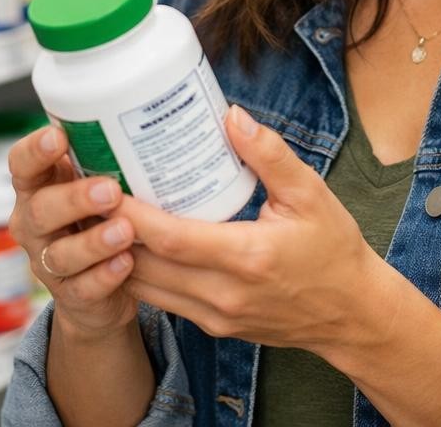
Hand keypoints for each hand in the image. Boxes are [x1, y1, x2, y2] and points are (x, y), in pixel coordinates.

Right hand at [8, 127, 138, 339]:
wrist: (100, 286)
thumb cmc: (100, 215)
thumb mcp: (97, 181)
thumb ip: (109, 155)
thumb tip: (156, 113)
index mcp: (39, 188)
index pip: (22, 164)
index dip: (35, 151)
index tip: (59, 137)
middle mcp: (35, 224)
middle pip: (39, 210)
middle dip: (74, 199)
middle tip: (110, 190)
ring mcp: (49, 263)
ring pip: (61, 254)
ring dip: (93, 242)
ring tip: (125, 230)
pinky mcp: (71, 295)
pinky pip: (83, 288)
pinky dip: (105, 275)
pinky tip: (127, 263)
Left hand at [119, 104, 379, 354]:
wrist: (352, 313)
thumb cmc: (333, 248)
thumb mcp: (310, 193)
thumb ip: (269, 155)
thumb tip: (231, 116)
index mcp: (247, 256)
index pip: (170, 239)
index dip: (130, 214)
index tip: (105, 184)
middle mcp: (224, 293)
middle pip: (145, 267)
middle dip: (110, 232)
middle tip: (89, 193)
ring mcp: (216, 316)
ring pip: (147, 289)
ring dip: (117, 255)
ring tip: (101, 215)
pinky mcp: (214, 326)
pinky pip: (164, 300)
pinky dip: (141, 273)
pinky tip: (133, 243)